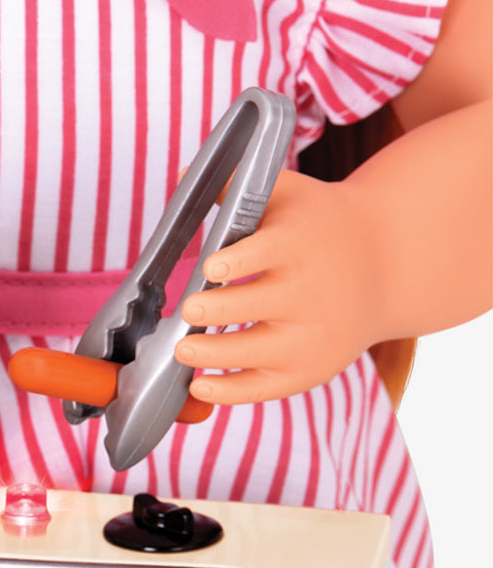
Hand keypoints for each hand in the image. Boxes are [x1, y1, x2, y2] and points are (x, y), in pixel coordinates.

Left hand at [174, 169, 386, 404]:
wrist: (386, 264)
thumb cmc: (319, 226)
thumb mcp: (288, 195)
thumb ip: (237, 185)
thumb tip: (181, 175)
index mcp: (301, 244)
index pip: (264, 253)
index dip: (234, 263)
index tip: (210, 269)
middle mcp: (310, 293)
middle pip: (253, 307)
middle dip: (213, 311)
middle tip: (188, 311)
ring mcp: (310, 337)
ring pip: (253, 352)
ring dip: (210, 354)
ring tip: (182, 350)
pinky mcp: (308, 370)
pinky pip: (263, 389)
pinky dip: (227, 392)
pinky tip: (197, 386)